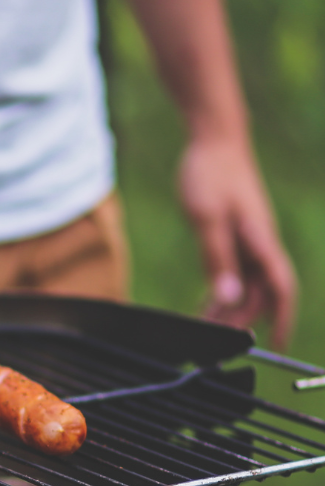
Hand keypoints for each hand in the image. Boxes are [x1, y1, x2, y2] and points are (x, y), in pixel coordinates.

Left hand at [178, 135, 296, 347]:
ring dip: (229, 309)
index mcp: (261, 241)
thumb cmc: (211, 174)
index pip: (280, 288)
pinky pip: (234, 272)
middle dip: (242, 321)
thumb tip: (229, 297)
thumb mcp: (206, 218)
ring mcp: (249, 240)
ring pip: (246, 286)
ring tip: (204, 329)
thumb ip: (217, 258)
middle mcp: (260, 244)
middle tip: (214, 343)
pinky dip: (222, 291)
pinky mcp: (236, 236)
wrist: (213, 141)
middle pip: (260, 294)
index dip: (282, 318)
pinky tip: (206, 305)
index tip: (275, 344)